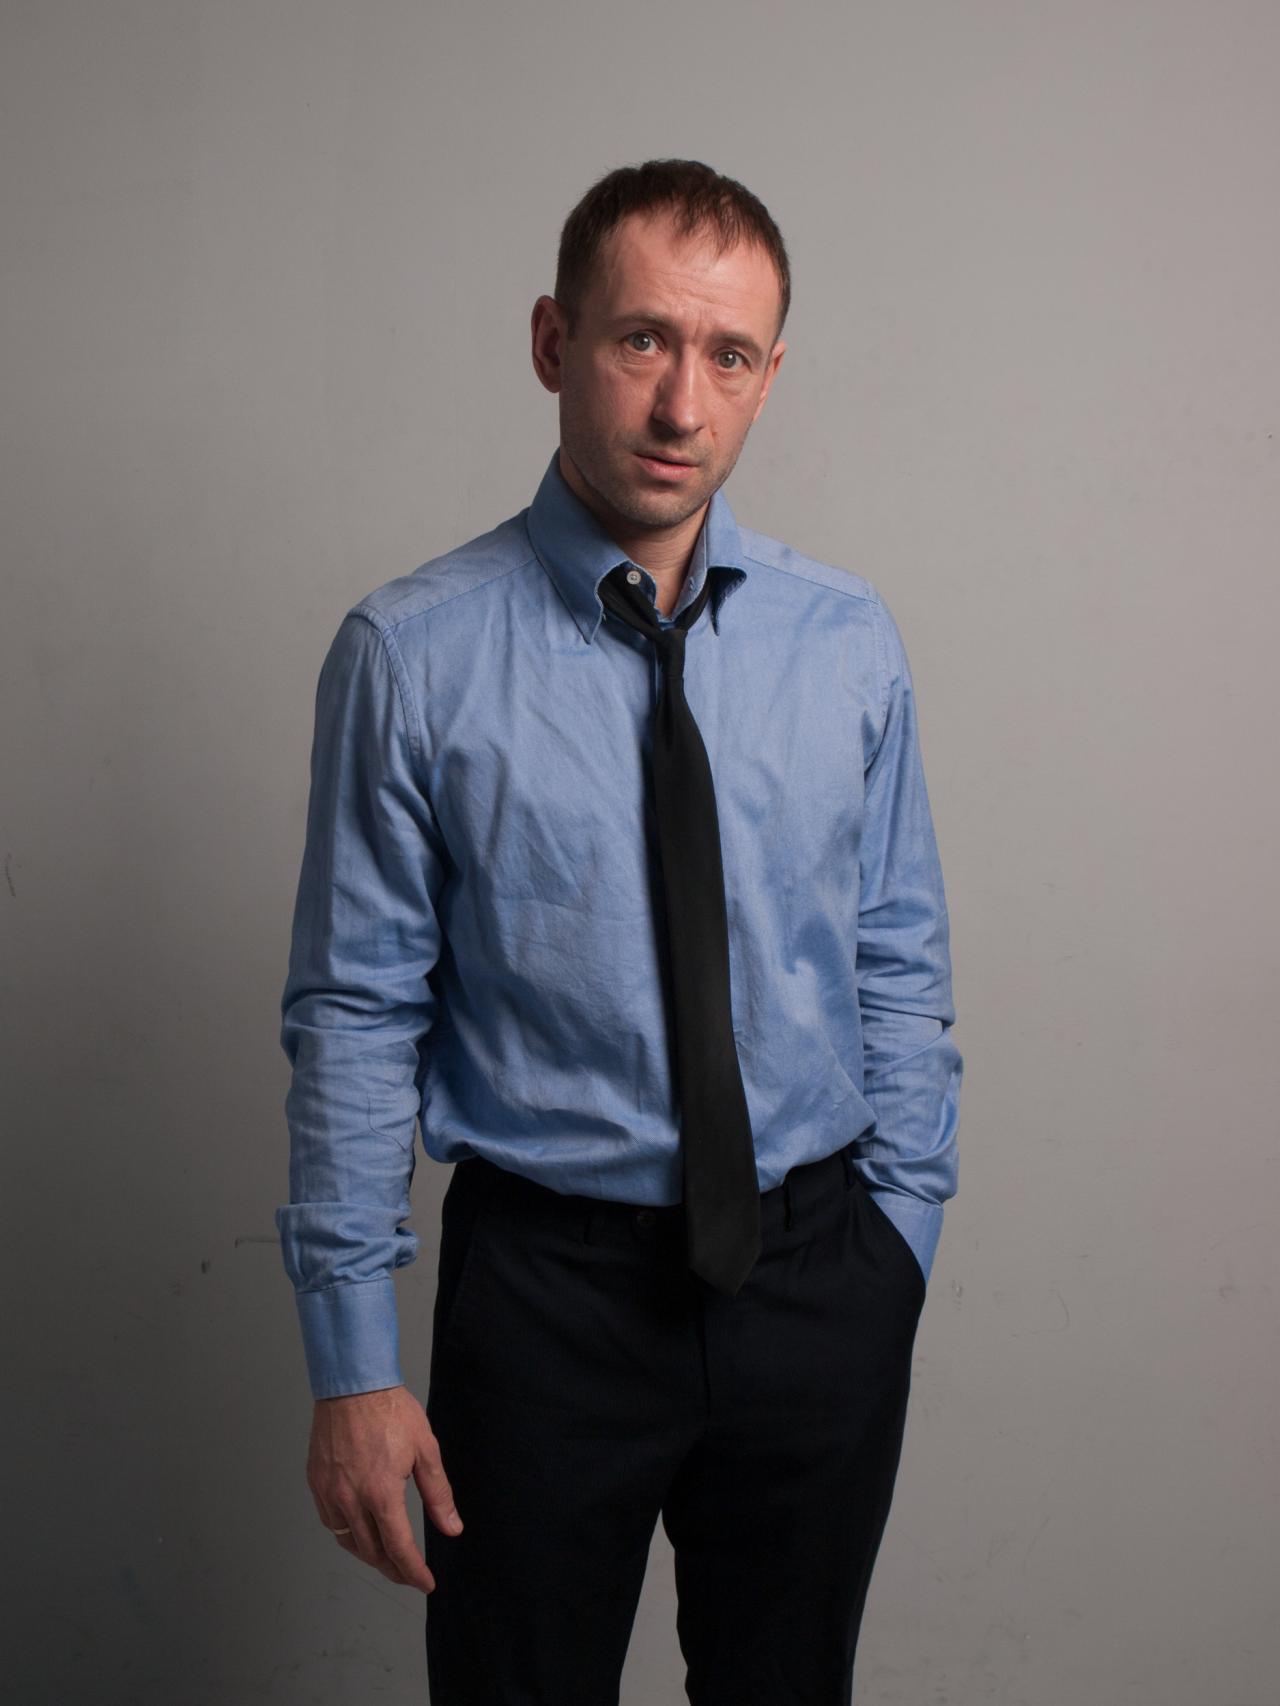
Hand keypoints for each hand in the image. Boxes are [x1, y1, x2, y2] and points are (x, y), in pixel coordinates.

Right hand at [306, 1384, 463, 1591]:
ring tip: (387, 1558)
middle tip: (408, 1574)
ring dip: (370, 1556)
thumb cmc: (390, 1411)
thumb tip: (451, 1527)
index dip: (414, 1572)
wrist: (352, 1385)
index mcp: (381, 1494)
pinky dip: (347, 1535)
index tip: (425, 1583)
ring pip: (349, 1542)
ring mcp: (330, 1494)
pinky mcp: (317, 1484)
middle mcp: (351, 1500)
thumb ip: (438, 1494)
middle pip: (373, 1553)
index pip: (399, 1549)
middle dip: (394, 1569)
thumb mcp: (425, 1450)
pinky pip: (331, 1523)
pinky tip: (359, 1531)